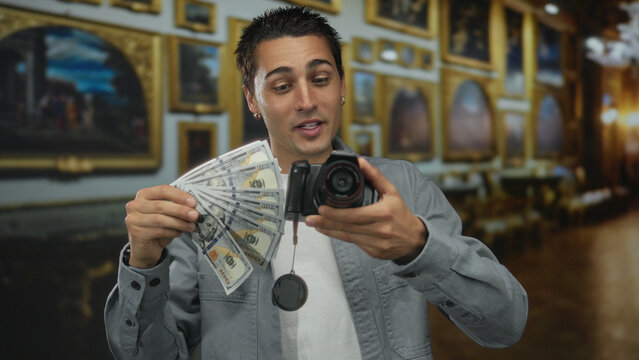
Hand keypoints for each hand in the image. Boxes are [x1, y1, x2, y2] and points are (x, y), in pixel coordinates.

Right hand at [124, 185, 198, 267]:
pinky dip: (172, 232)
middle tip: (195, 215)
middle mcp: (135, 205)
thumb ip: (176, 207)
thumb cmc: (157, 228)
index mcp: (143, 195)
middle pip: (161, 205)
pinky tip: (179, 233)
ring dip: (179, 223)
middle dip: (181, 210)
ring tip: (191, 226)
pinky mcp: (135, 233)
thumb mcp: (167, 214)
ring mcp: (133, 219)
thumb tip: (193, 207)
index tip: (193, 202)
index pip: (163, 190)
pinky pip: (158, 231)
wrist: (146, 249)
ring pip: (160, 219)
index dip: (179, 195)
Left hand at [305, 158, 426, 261]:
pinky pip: (353, 244)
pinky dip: (340, 237)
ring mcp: (376, 244)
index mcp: (384, 214)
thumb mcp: (391, 192)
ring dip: (329, 231)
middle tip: (311, 219)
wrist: (414, 240)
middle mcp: (380, 230)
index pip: (354, 215)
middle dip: (326, 223)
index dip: (335, 214)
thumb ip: (374, 176)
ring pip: (347, 238)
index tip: (322, 209)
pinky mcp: (373, 253)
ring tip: (315, 224)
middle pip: (347, 228)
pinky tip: (330, 231)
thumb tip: (360, 161)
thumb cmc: (401, 215)